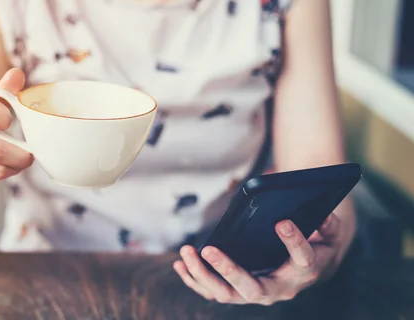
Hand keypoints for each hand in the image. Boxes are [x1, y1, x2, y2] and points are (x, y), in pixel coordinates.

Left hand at [174, 213, 343, 304]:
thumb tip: (320, 216)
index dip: (294, 241)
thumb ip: (328, 225)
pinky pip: (212, 292)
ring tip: (187, 252)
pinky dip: (194, 280)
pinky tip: (179, 264)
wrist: (310, 267)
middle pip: (250, 287)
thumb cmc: (317, 246)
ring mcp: (255, 293)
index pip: (301, 259)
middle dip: (227, 269)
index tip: (282, 222)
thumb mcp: (330, 234)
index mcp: (303, 272)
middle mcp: (277, 289)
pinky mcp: (238, 292)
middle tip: (209, 249)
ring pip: (225, 293)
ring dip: (202, 274)